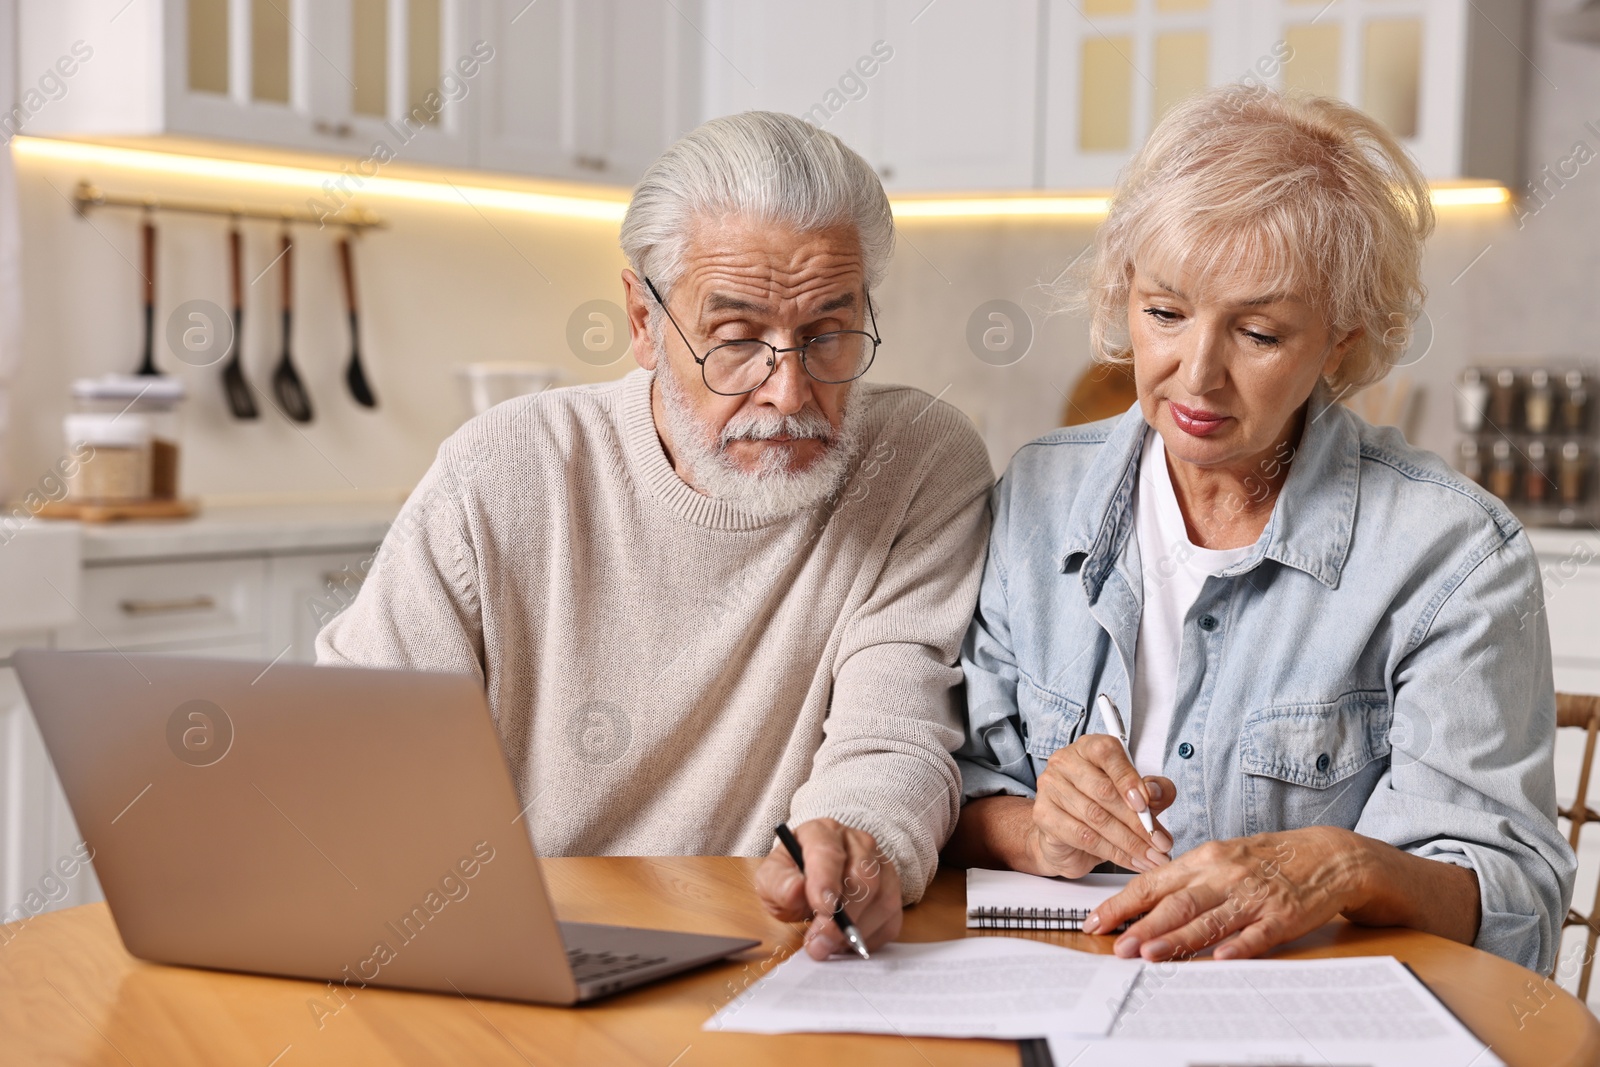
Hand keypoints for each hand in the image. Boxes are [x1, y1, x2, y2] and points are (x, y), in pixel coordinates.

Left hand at [754, 819, 901, 960]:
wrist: (814, 881)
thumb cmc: (793, 877)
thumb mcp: (772, 879)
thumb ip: (779, 883)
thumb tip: (795, 890)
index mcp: (822, 832)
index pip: (829, 851)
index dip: (826, 881)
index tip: (822, 909)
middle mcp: (857, 843)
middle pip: (863, 877)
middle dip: (843, 916)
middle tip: (820, 943)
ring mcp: (880, 865)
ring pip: (882, 898)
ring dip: (856, 929)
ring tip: (829, 946)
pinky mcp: (893, 890)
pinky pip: (891, 918)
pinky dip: (870, 937)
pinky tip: (846, 942)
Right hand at [1026, 734, 1175, 877]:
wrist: (1066, 837)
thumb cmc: (1102, 807)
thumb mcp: (1137, 796)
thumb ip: (1154, 790)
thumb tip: (1156, 792)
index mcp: (1089, 748)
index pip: (1107, 754)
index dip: (1128, 779)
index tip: (1147, 804)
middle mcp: (1066, 762)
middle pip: (1104, 791)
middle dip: (1137, 822)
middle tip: (1160, 842)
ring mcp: (1051, 787)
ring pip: (1096, 817)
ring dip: (1129, 842)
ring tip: (1152, 856)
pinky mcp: (1044, 815)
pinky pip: (1083, 836)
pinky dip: (1112, 852)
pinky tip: (1131, 861)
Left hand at [1085, 826, 1367, 959]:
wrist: (1327, 856)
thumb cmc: (1267, 859)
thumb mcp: (1222, 857)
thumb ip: (1186, 880)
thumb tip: (1144, 903)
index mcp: (1204, 859)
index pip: (1154, 882)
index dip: (1122, 903)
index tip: (1097, 921)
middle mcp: (1224, 875)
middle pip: (1176, 903)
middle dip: (1142, 926)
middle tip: (1116, 947)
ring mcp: (1253, 897)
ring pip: (1209, 920)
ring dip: (1178, 939)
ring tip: (1150, 955)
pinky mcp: (1282, 917)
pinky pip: (1256, 934)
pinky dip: (1238, 947)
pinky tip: (1220, 958)